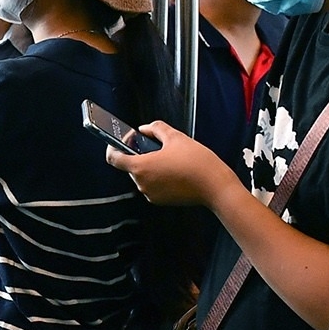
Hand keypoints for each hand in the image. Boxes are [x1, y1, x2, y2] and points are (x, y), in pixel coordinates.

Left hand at [105, 122, 238, 208]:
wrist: (215, 186)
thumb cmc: (196, 163)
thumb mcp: (175, 137)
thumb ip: (156, 129)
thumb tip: (145, 129)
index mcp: (141, 167)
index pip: (113, 158)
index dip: (113, 147)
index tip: (118, 140)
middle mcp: (142, 183)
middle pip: (130, 166)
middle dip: (139, 154)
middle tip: (153, 144)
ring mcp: (150, 194)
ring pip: (143, 175)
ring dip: (150, 165)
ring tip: (168, 156)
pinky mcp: (161, 201)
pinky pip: (152, 185)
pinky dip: (158, 176)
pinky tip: (173, 169)